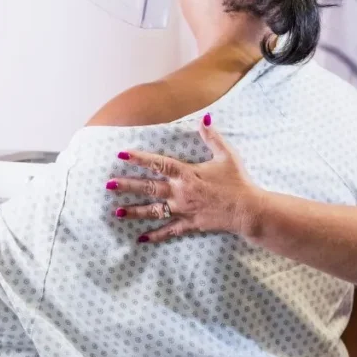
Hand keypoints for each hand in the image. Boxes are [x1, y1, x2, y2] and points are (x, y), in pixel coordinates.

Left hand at [106, 114, 261, 242]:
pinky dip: (155, 235)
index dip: (139, 158)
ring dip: (134, 211)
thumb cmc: (238, 181)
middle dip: (127, 186)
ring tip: (117, 212)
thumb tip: (204, 118)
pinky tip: (141, 238)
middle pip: (149, 188)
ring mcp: (184, 209)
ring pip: (154, 210)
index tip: (121, 155)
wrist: (247, 209)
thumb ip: (212, 137)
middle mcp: (181, 192)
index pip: (158, 164)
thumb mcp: (226, 155)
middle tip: (109, 184)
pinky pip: (169, 230)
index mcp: (187, 174)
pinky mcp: (190, 224)